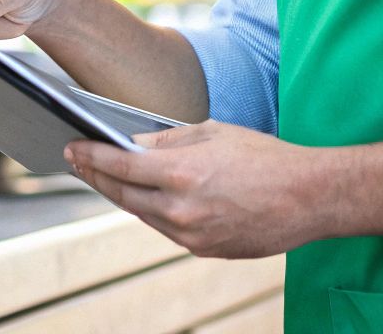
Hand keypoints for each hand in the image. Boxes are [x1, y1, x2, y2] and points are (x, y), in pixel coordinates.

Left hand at [64, 122, 333, 258]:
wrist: (310, 198)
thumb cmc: (265, 157)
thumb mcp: (213, 132)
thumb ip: (168, 139)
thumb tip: (133, 144)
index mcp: (182, 173)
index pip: (120, 166)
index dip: (91, 156)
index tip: (72, 147)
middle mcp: (182, 209)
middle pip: (122, 195)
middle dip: (96, 177)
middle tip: (78, 161)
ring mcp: (192, 235)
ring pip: (142, 214)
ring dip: (121, 196)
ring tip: (105, 178)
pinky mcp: (205, 249)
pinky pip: (166, 229)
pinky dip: (151, 211)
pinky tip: (144, 197)